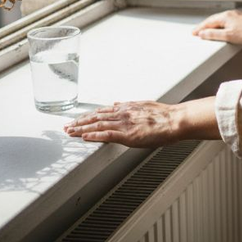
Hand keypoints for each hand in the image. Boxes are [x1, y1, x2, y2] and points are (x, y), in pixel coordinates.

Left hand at [64, 101, 181, 147]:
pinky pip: (106, 135)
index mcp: (126, 108)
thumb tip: (117, 104)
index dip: (88, 116)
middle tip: (66, 126)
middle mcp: (122, 114)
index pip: (102, 112)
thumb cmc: (165, 115)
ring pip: (97, 125)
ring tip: (69, 132)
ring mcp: (124, 124)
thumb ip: (129, 106)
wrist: (175, 120)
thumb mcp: (144, 105)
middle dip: (79, 122)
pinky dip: (94, 136)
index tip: (78, 119)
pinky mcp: (127, 134)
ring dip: (81, 129)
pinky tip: (84, 137)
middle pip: (95, 118)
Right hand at [191, 11, 241, 45]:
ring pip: (220, 20)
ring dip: (212, 26)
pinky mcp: (240, 19)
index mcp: (225, 16)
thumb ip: (213, 34)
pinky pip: (226, 22)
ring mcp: (236, 15)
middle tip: (197, 32)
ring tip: (206, 31)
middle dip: (205, 26)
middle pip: (213, 20)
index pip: (208, 22)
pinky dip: (220, 26)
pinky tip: (220, 30)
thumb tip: (202, 34)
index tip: (194, 33)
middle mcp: (230, 13)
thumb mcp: (227, 36)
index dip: (200, 28)